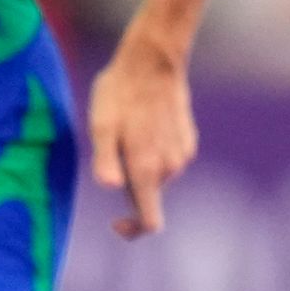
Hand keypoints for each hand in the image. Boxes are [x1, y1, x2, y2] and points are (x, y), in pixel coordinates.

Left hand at [88, 37, 196, 239]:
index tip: (115, 222)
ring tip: (125, 131)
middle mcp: (170, 168)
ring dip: (141, 166)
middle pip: (149, 196)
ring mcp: (182, 155)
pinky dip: (153, 152)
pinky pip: (168, 159)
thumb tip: (111, 187)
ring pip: (157, 177)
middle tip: (109, 149)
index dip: (133, 230)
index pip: (150, 221)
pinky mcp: (188, 141)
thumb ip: (106, 159)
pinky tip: (143, 124)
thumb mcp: (101, 125)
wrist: (154, 61)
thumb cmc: (120, 92)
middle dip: (129, 186)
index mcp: (146, 169)